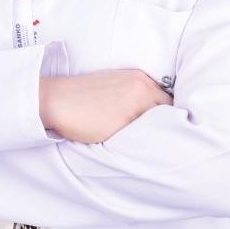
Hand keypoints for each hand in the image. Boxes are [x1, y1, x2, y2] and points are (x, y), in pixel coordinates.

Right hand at [39, 69, 172, 143]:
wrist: (60, 100)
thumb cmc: (82, 94)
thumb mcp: (113, 83)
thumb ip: (134, 93)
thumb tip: (147, 111)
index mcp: (139, 78)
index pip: (166, 97)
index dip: (165, 112)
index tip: (162, 123)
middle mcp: (142, 89)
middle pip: (169, 109)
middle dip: (167, 122)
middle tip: (161, 137)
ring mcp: (136, 106)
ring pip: (162, 124)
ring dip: (160, 134)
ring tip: (154, 147)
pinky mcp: (127, 124)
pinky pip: (147, 137)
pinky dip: (147, 143)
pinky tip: (143, 150)